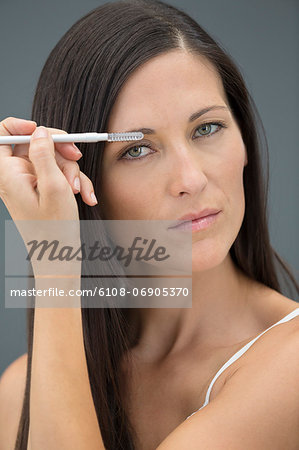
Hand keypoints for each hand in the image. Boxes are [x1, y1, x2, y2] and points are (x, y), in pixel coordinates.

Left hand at [0, 117, 92, 272]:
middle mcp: (15, 176)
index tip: (44, 132)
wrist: (59, 258)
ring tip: (80, 191)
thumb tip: (40, 132)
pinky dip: (72, 183)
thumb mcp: (54, 186)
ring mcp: (29, 184)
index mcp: (8, 174)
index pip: (2, 135)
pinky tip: (84, 196)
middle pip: (36, 145)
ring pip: (52, 160)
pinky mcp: (41, 191)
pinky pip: (57, 175)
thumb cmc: (55, 229)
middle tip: (76, 157)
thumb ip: (44, 154)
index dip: (22, 127)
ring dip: (71, 172)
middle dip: (60, 152)